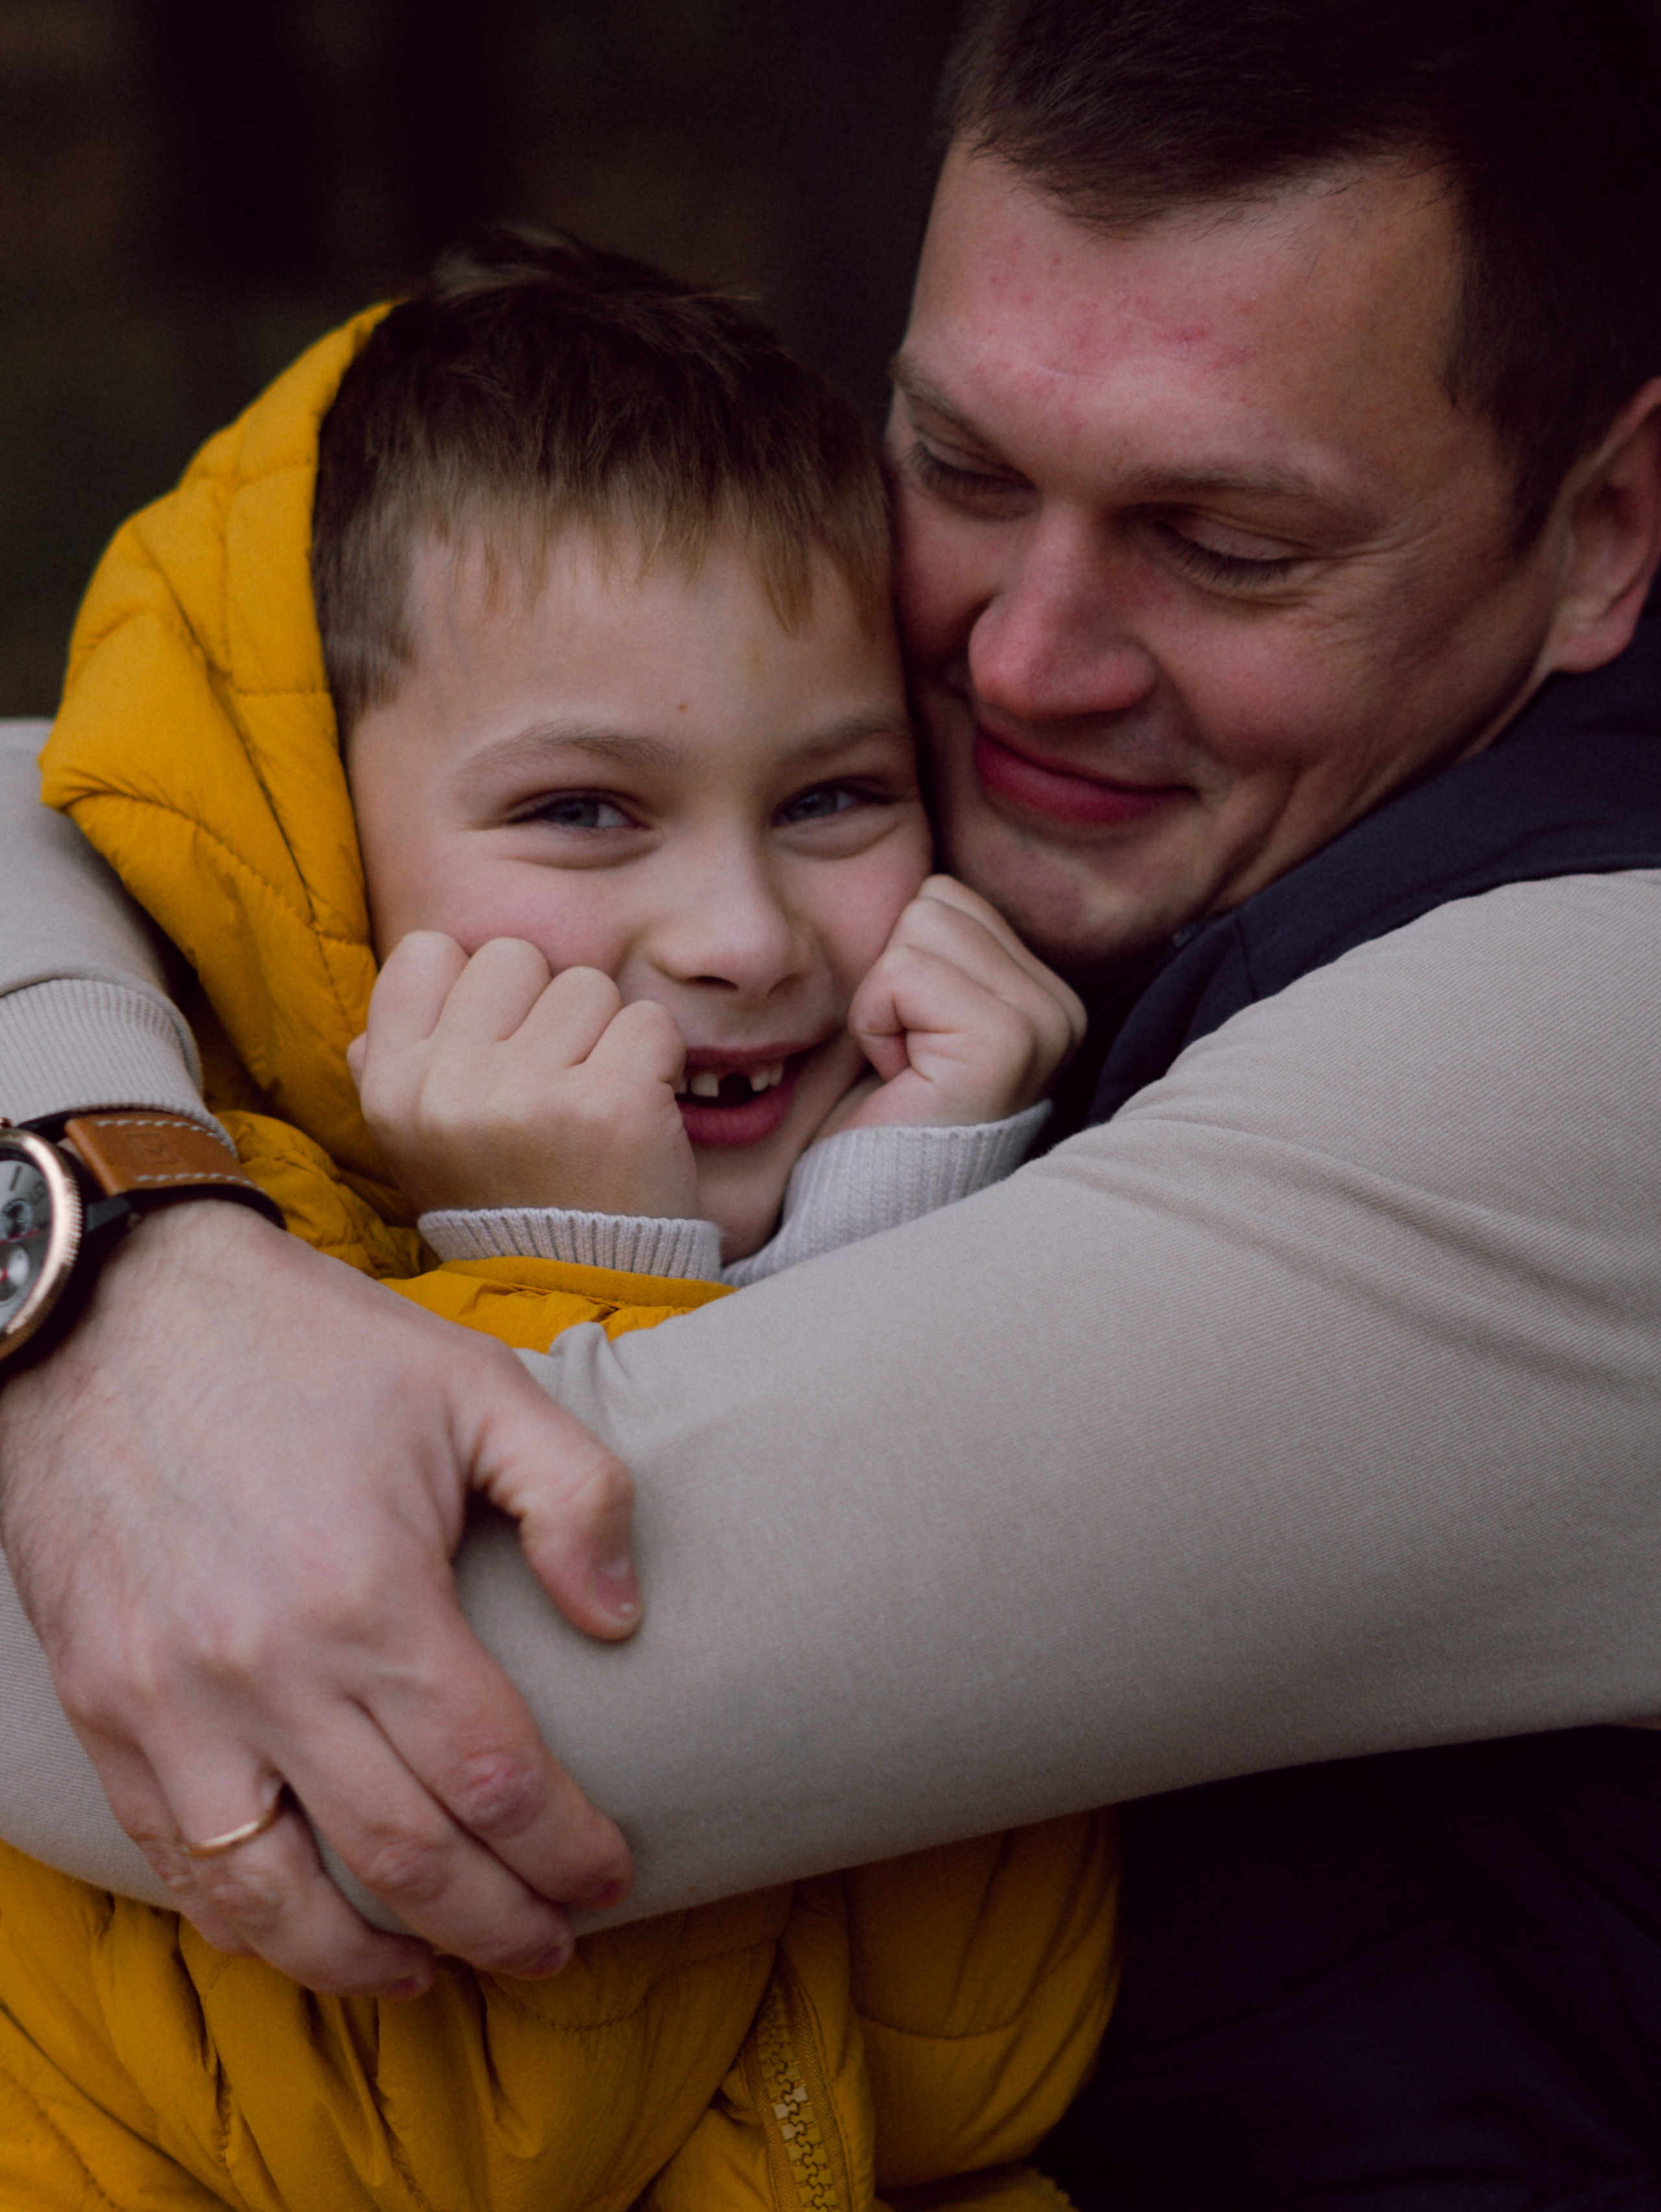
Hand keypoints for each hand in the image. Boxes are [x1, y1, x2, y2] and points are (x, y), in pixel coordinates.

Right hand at [0, 1200, 640, 1995]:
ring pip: (277, 1901)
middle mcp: (263, 1674)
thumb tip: (621, 1621)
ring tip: (438, 1974)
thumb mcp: (474, 1382)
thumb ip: (574, 1495)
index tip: (614, 1873)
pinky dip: (252, 1921)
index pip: (494, 1781)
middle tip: (557, 1947)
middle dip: (499, 1926)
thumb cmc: (307, 1343)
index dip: (569, 1849)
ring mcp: (167, 1706)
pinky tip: (309, 1925)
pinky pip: (179, 1862)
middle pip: (405, 1863)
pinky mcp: (102, 1709)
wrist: (110, 1311)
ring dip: (371, 1962)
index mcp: (369, 1597)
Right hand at [350, 932, 696, 1217]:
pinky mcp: (611, 1106)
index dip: (477, 988)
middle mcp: (449, 1089)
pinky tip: (639, 1111)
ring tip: (592, 1102)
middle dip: (545, 1007)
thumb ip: (397, 1054)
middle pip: (515, 956)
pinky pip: (650, 1022)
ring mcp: (529, 1097)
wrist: (576, 1293)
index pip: (429, 951)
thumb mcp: (416, 1140)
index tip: (498, 1045)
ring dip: (605, 1034)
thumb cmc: (504, 1200)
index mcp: (392, 1088)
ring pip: (588, 984)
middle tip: (555, 1079)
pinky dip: (659, 1060)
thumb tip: (419, 968)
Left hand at [841, 877, 1086, 1131]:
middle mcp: (1061, 1007)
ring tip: (904, 1066)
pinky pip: (902, 973)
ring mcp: (1043, 1023)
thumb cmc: (876, 1112)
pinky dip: (875, 1023)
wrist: (861, 1208)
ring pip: (917, 927)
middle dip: (891, 976)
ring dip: (881, 1000)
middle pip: (933, 901)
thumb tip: (913, 875)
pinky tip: (898, 1078)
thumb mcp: (913, 1010)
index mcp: (1045, 992)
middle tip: (905, 1058)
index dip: (900, 964)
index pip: (947, 896)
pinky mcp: (1006, 1043)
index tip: (913, 1042)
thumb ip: (932, 944)